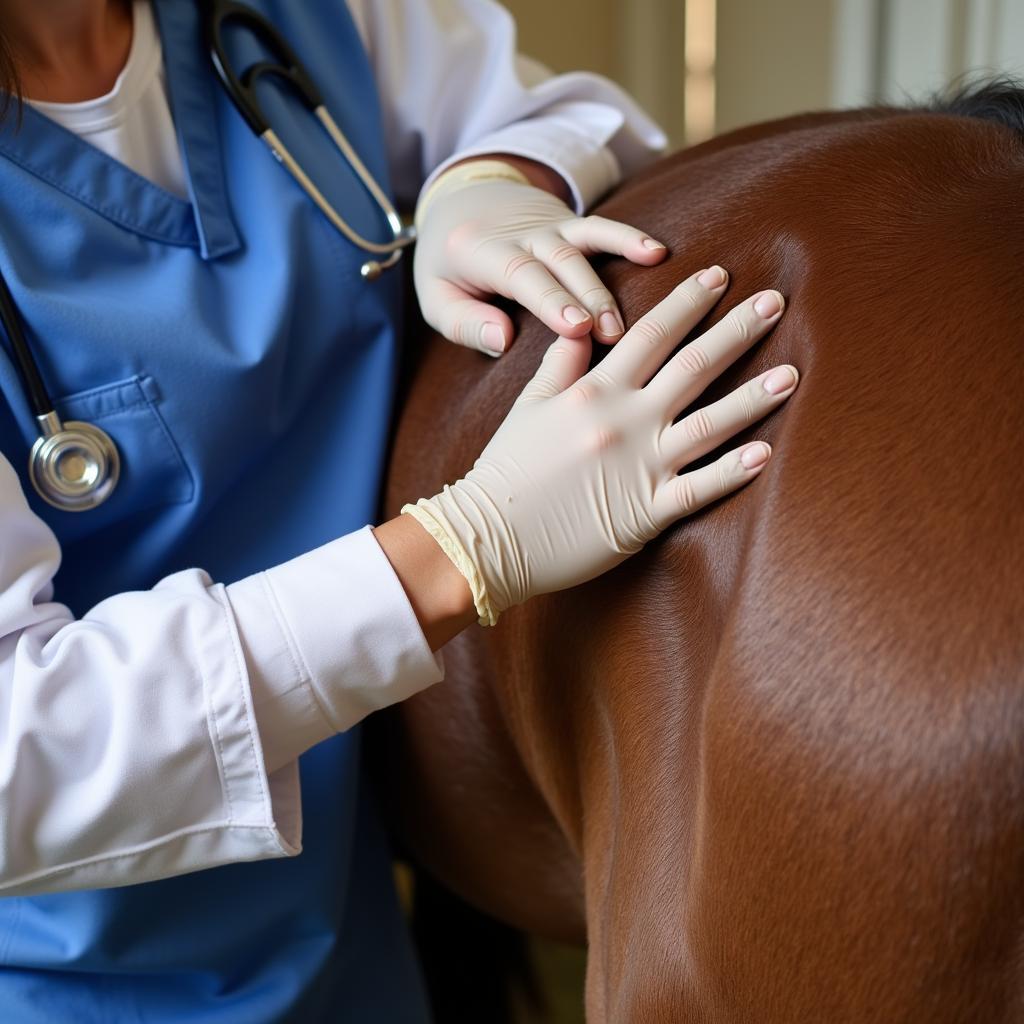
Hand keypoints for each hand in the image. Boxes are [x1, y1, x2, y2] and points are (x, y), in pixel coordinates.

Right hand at [403, 266, 798, 623]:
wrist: (489, 536)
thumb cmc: (506, 471)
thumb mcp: (528, 407)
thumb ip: (561, 364)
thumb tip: (583, 325)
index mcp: (595, 392)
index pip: (651, 335)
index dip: (689, 303)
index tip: (720, 277)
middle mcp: (625, 422)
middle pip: (692, 367)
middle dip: (736, 331)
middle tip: (775, 303)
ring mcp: (640, 467)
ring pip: (708, 424)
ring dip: (753, 397)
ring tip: (792, 374)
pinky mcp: (646, 512)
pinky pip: (699, 489)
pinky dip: (734, 471)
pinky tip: (766, 452)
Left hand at [413, 177, 667, 355]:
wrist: (461, 202)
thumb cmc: (448, 266)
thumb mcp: (435, 297)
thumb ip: (465, 322)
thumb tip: (504, 341)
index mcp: (480, 251)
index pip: (521, 275)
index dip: (550, 300)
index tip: (577, 327)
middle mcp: (520, 234)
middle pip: (560, 262)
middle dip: (589, 297)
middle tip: (613, 335)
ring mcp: (548, 226)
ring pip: (585, 245)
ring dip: (614, 276)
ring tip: (636, 310)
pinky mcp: (569, 225)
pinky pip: (600, 229)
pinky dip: (628, 238)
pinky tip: (657, 253)